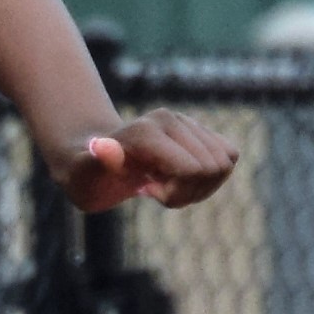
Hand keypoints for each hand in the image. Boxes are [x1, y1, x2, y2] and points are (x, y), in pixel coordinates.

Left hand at [52, 109, 235, 211]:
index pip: (194, 169)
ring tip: (168, 184)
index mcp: (148, 131)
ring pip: (225, 163)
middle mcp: (171, 119)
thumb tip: (102, 146)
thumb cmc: (88, 173)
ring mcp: (187, 122)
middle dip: (188, 192)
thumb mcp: (83, 175)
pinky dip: (211, 178)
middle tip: (156, 189)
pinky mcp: (199, 131)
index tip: (144, 191)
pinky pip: (229, 156)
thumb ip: (97, 161)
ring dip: (200, 187)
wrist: (93, 157)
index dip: (176, 194)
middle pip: (213, 168)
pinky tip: (182, 179)